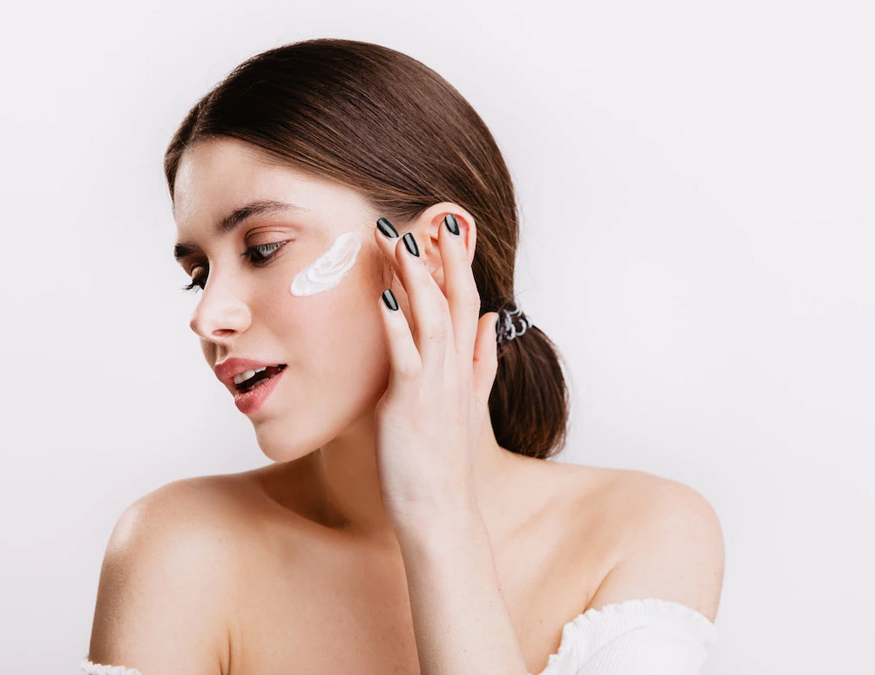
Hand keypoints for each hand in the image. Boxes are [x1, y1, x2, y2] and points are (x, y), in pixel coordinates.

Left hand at [372, 212, 500, 529]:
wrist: (441, 511)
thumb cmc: (442, 462)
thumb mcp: (466, 404)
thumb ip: (480, 361)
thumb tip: (489, 322)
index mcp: (463, 368)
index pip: (464, 304)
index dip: (457, 266)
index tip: (447, 228)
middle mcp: (454, 369)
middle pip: (452, 300)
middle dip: (440, 257)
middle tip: (425, 216)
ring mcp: (436, 383)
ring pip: (431, 316)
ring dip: (416, 274)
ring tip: (399, 237)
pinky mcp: (413, 401)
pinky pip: (406, 353)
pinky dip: (397, 321)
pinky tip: (385, 293)